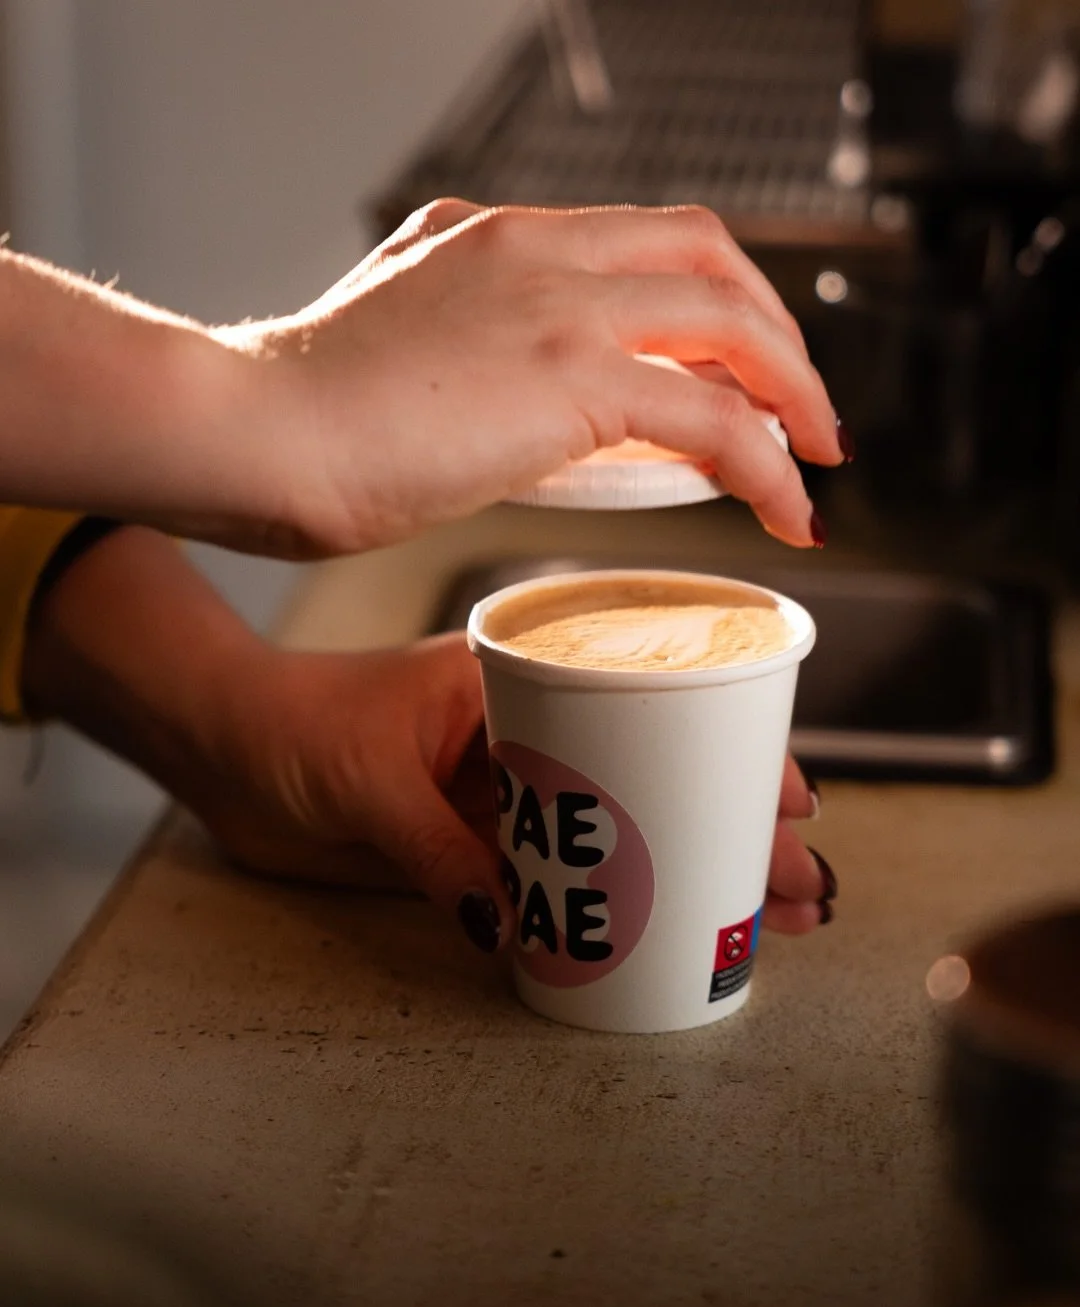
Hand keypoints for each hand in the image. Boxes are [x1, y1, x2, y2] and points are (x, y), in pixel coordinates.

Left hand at [24, 528, 836, 953]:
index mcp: (519, 680)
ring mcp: (516, 787)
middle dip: (735, 827)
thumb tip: (512, 925)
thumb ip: (440, 852)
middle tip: (803, 884)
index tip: (792, 798)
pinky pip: (569, 871)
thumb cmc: (294, 726)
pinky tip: (667, 927)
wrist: (227, 751)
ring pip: (628, 827)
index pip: (652, 706)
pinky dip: (617, 900)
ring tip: (767, 917)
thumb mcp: (370, 781)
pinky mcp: (484, 837)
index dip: (728, 752)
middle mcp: (534, 730)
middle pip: (660, 774)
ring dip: (695, 867)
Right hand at [225, 201, 844, 554]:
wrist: (251, 429)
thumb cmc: (297, 413)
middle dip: (773, 330)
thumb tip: (496, 389)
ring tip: (816, 457)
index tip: (734, 358)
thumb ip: (453, 338)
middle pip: (709, 256)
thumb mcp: (389, 340)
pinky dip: (767, 461)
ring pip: (731, 323)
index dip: (710, 296)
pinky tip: (786, 506)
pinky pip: (714, 415)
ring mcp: (556, 302)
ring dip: (794, 391)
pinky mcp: (569, 376)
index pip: (642, 240)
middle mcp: (537, 248)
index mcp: (493, 236)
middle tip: (800, 404)